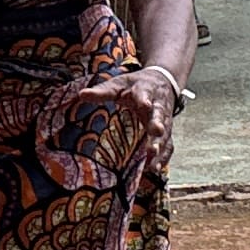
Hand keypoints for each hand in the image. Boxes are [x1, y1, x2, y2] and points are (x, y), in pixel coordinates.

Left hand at [69, 63, 184, 158]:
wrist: (162, 81)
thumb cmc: (136, 85)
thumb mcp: (119, 84)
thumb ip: (102, 91)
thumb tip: (81, 95)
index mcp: (145, 90)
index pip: (145, 94)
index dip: (144, 100)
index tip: (145, 105)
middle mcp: (158, 105)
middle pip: (160, 115)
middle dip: (158, 124)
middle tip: (156, 132)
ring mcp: (165, 120)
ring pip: (166, 133)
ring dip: (160, 146)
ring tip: (153, 160)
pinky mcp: (167, 131)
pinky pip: (169, 145)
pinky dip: (164, 157)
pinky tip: (156, 168)